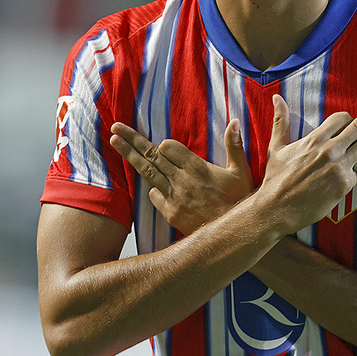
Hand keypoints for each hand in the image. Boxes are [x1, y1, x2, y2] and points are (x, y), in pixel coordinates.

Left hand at [110, 120, 252, 234]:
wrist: (233, 234)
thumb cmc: (239, 201)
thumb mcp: (241, 171)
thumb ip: (234, 145)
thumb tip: (234, 121)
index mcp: (197, 167)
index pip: (169, 147)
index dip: (165, 146)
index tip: (164, 147)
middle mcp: (181, 180)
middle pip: (151, 155)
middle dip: (132, 140)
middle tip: (115, 128)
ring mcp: (174, 197)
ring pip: (147, 172)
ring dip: (130, 156)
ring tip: (115, 142)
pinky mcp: (170, 213)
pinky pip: (154, 196)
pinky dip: (154, 189)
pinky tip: (154, 187)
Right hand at [258, 94, 356, 233]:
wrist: (277, 209)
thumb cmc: (276, 179)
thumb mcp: (276, 148)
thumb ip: (280, 122)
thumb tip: (276, 98)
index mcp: (315, 139)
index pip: (342, 118)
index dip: (349, 118)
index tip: (354, 119)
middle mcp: (330, 150)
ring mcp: (340, 167)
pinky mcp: (344, 185)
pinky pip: (354, 174)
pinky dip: (350, 174)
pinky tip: (337, 182)